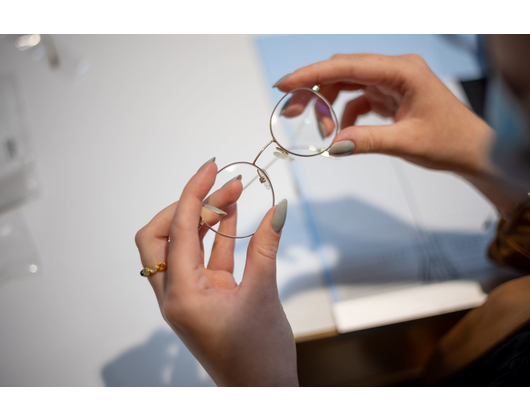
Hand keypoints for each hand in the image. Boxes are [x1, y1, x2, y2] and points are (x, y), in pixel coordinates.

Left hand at [135, 160, 297, 386]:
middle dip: (190, 206)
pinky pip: (206, 258)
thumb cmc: (257, 357)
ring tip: (234, 191)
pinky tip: (234, 215)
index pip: (179, 231)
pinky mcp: (206, 295)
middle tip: (223, 186)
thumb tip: (277, 210)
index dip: (194, 193)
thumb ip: (266, 248)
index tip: (210, 167)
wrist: (262, 391)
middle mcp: (176, 294)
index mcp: (181, 296)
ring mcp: (190, 295)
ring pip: (185, 245)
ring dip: (207, 217)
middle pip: (162, 236)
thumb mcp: (263, 295)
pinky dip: (219, 235)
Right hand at [276, 53, 524, 213]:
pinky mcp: (390, 95)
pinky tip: (342, 131)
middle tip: (291, 111)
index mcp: (403, 71)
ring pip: (347, 83)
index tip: (286, 84)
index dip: (312, 74)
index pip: (348, 66)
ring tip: (317, 126)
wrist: (472, 151)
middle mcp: (395, 70)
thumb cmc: (450, 141)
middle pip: (343, 71)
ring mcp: (392, 82)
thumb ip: (367, 140)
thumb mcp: (406, 142)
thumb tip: (332, 145)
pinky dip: (344, 114)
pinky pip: (358, 98)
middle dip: (314, 89)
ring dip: (327, 102)